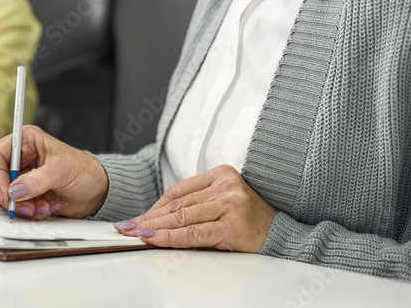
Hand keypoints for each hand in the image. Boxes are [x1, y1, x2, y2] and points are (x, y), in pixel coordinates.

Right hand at [0, 125, 108, 219]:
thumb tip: (14, 191)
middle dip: (11, 196)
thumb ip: (36, 181)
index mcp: (25, 141)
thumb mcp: (60, 171)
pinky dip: (32, 211)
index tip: (5, 192)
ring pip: (6, 196)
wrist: (98, 191)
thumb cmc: (83, 170)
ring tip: (44, 206)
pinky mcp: (28, 194)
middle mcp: (20, 158)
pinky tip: (48, 207)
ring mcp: (23, 178)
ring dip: (24, 206)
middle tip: (25, 205)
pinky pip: (19, 207)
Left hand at [116, 164, 276, 251]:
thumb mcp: (224, 201)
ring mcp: (230, 204)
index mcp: (222, 173)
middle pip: (177, 204)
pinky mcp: (232, 226)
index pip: (178, 190)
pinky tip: (154, 238)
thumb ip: (197, 202)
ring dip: (154, 227)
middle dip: (148, 217)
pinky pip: (193, 233)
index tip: (136, 217)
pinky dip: (170, 237)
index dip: (154, 206)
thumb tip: (157, 216)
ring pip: (182, 217)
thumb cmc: (250, 220)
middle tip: (126, 226)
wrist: (284, 235)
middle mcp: (226, 185)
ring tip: (135, 233)